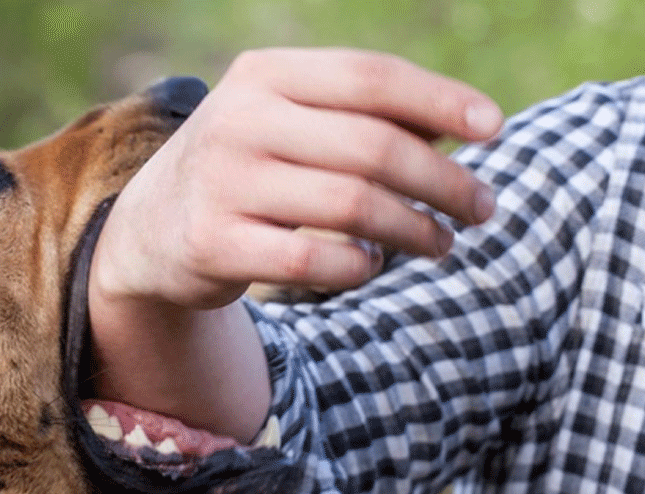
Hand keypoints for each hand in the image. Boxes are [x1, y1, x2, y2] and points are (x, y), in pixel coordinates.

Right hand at [89, 49, 502, 441]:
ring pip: (353, 206)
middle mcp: (238, 121)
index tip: (494, 130)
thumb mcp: (289, 122)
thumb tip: (465, 127)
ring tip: (442, 243)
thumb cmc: (248, 168)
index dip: (441, 100)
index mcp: (264, 75)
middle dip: (443, 181)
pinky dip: (359, 266)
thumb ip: (363, 117)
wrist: (150, 229)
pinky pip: (315, 259)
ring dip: (415, 230)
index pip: (370, 78)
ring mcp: (223, 183)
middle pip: (373, 147)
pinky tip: (372, 265)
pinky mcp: (214, 244)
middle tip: (482, 208)